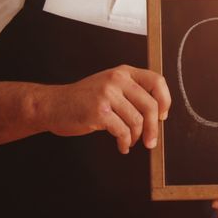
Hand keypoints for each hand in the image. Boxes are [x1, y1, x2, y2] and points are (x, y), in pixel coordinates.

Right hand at [42, 65, 170, 153]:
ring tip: (129, 142)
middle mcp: (117, 79)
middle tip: (152, 142)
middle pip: (150, 105)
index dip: (165, 100)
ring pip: (137, 121)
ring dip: (136, 138)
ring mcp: (107, 95)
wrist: (53, 105)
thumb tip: (157, 115)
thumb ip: (131, 93)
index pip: (157, 81)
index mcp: (123, 72)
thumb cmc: (83, 99)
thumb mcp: (109, 86)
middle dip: (154, 128)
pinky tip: (122, 146)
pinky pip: (122, 131)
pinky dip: (125, 143)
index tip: (162, 116)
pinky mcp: (99, 112)